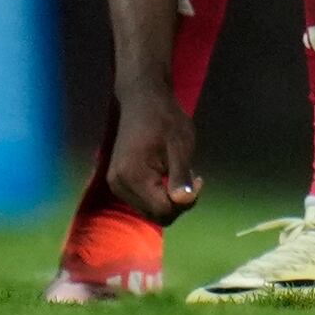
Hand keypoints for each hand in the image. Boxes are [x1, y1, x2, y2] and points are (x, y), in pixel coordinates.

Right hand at [103, 89, 202, 219]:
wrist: (142, 99)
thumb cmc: (165, 119)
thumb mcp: (180, 146)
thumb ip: (181, 177)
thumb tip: (183, 203)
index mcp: (134, 177)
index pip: (163, 211)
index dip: (185, 202)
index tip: (198, 179)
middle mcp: (119, 185)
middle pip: (155, 214)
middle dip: (178, 203)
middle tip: (193, 178)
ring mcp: (116, 184)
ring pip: (149, 210)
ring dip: (169, 199)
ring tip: (180, 172)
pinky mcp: (119, 181)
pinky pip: (143, 200)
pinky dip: (159, 193)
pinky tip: (168, 173)